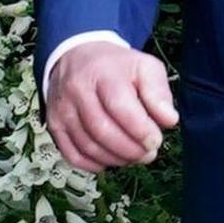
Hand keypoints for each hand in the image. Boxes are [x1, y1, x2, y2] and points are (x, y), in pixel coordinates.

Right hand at [45, 43, 177, 171]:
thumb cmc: (116, 67)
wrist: (76, 57)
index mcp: (103, 73)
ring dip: (115, 159)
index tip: (155, 140)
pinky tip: (110, 161)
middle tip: (148, 154)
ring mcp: (62, 109)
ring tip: (133, 157)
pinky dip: (94, 165)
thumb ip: (159, 93)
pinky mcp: (54, 125)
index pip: (120, 107)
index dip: (140, 129)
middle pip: (102, 130)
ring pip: (88, 146)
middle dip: (130, 149)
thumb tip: (169, 120)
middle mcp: (77, 90)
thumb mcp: (144, 67)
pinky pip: (72, 155)